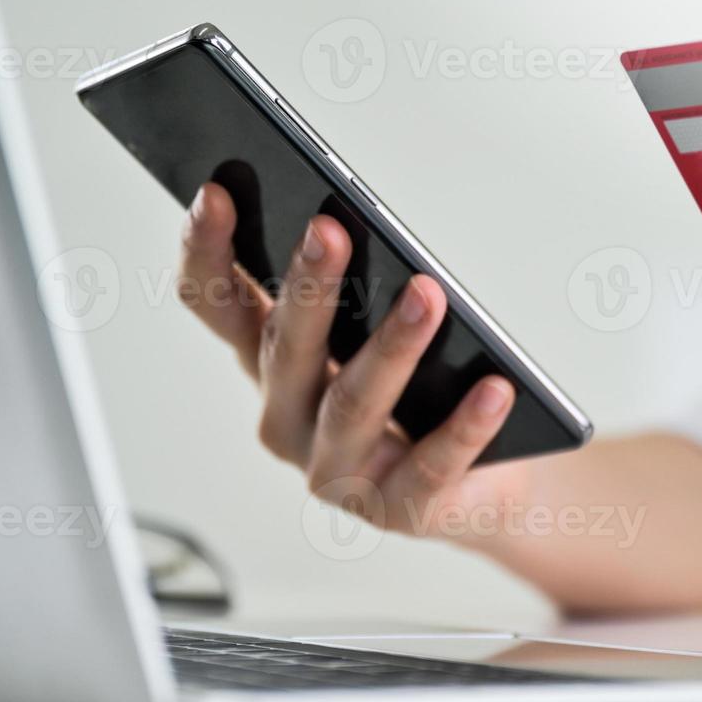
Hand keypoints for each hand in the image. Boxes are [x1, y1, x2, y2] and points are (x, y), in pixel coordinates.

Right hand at [176, 182, 528, 542]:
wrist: (479, 485)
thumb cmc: (421, 394)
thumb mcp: (377, 334)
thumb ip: (362, 291)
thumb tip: (369, 229)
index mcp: (272, 364)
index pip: (218, 306)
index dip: (207, 253)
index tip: (214, 192)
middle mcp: (288, 418)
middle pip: (286, 350)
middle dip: (308, 287)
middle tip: (329, 229)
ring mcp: (336, 472)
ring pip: (353, 404)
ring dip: (390, 346)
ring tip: (428, 295)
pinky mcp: (398, 509)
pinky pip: (431, 466)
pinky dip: (464, 427)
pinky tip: (494, 388)